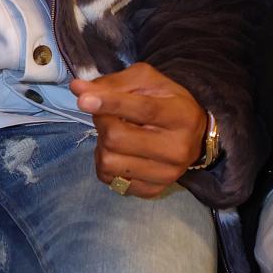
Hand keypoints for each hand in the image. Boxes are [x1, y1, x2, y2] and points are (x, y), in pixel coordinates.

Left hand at [71, 63, 208, 198]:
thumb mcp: (146, 82)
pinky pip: (111, 180)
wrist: (194, 136)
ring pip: (108, 161)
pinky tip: (121, 154)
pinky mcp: (154, 190)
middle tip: (109, 115)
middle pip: (117, 138)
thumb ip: (112, 83)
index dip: (110, 103)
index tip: (83, 100)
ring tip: (117, 135)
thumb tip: (78, 89)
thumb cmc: (165, 102)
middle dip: (102, 122)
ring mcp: (167, 174)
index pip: (143, 109)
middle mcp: (178, 149)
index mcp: (180, 115)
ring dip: (102, 145)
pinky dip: (106, 165)